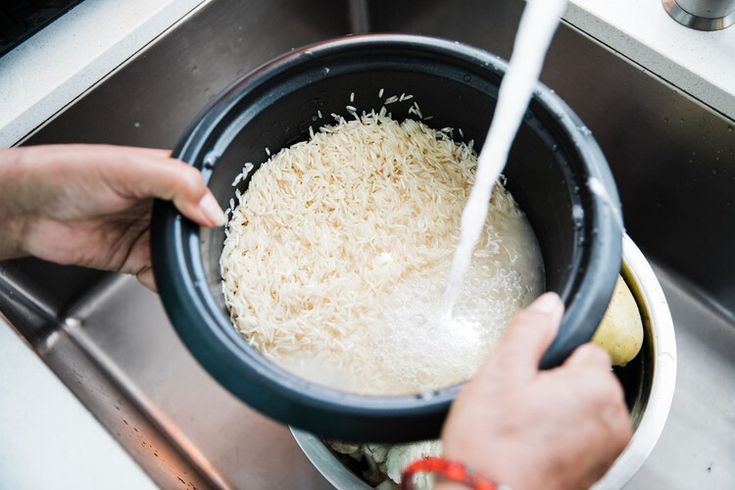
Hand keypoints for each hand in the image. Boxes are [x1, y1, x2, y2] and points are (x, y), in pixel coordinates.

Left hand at [0, 144, 223, 288]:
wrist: (26, 210)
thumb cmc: (67, 174)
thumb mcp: (129, 168)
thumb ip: (176, 182)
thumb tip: (212, 211)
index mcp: (169, 174)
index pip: (211, 190)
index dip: (225, 206)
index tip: (240, 225)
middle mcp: (164, 204)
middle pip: (203, 227)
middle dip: (213, 241)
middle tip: (226, 254)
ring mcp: (150, 233)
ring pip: (188, 253)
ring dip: (195, 263)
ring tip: (204, 269)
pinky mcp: (136, 259)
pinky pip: (165, 274)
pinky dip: (173, 281)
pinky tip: (177, 279)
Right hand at [438, 293, 631, 489]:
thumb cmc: (493, 446)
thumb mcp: (501, 372)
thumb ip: (531, 330)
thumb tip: (550, 305)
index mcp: (596, 387)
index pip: (586, 348)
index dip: (551, 358)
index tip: (528, 376)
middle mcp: (612, 420)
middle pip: (586, 379)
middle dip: (557, 384)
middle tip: (520, 403)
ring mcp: (606, 450)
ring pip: (583, 408)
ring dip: (559, 411)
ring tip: (524, 426)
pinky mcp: (595, 472)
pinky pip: (581, 437)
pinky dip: (561, 437)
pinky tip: (531, 445)